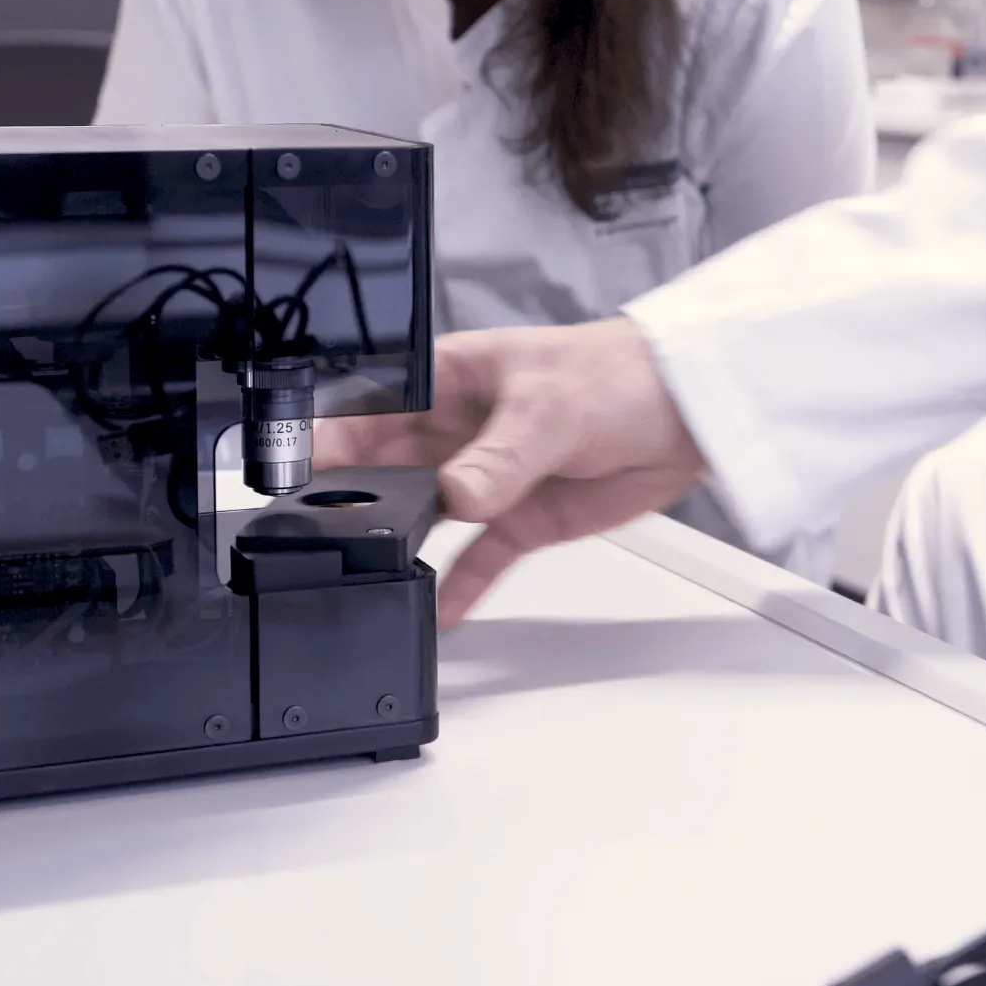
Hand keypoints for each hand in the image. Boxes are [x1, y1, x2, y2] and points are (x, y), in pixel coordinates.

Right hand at [312, 317, 705, 626]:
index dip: (328, 436)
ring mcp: (487, 475)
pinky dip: (460, 584)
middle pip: (384, 466)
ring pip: (424, 514)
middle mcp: (457, 427)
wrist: (689, 409)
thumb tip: (458, 494)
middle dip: (353, 497)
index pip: (370, 405)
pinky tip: (438, 612)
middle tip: (319, 533)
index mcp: (450, 377)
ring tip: (366, 575)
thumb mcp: (551, 407)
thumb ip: (501, 456)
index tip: (296, 470)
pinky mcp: (521, 516)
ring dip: (400, 543)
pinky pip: (478, 556)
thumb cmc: (620, 373)